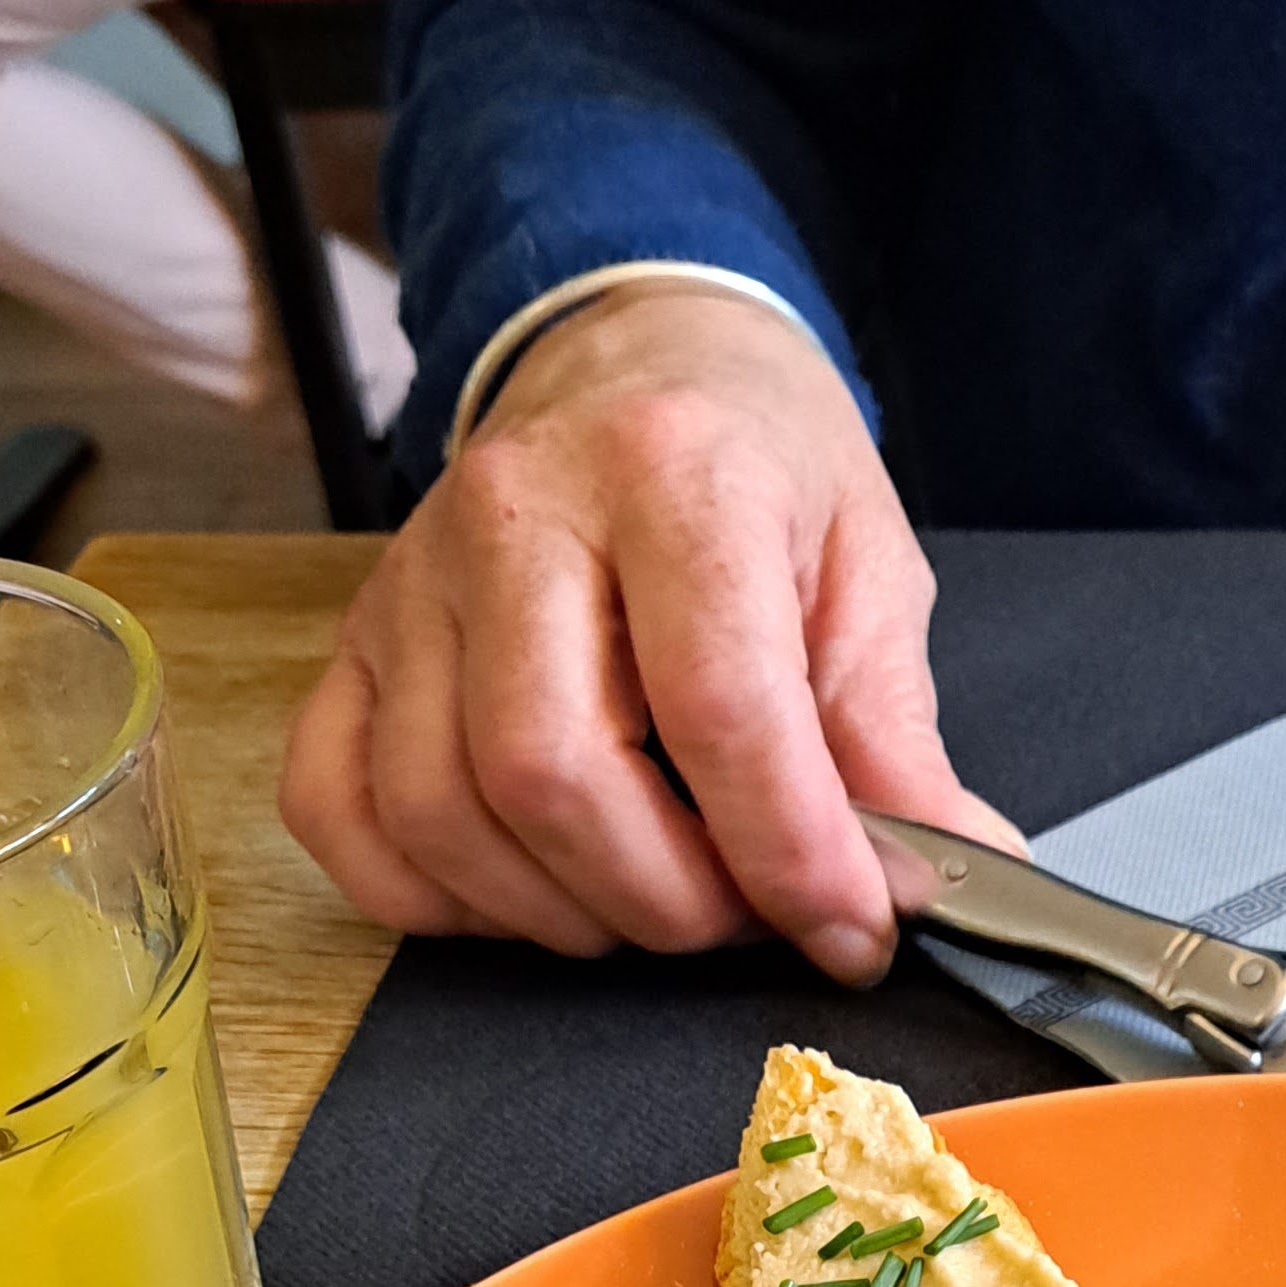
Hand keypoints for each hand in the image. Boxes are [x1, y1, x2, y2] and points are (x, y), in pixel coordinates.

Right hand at [280, 281, 1020, 969]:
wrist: (638, 356)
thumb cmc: (757, 468)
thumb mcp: (867, 572)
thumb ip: (896, 737)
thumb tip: (946, 873)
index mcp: (672, 472)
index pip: (716, 706)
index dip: (791, 856)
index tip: (852, 930)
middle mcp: (518, 512)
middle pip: (551, 772)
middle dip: (669, 900)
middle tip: (744, 914)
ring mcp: (414, 580)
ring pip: (442, 810)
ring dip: (562, 912)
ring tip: (656, 900)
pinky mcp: (357, 641)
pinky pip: (339, 805)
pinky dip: (428, 894)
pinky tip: (528, 889)